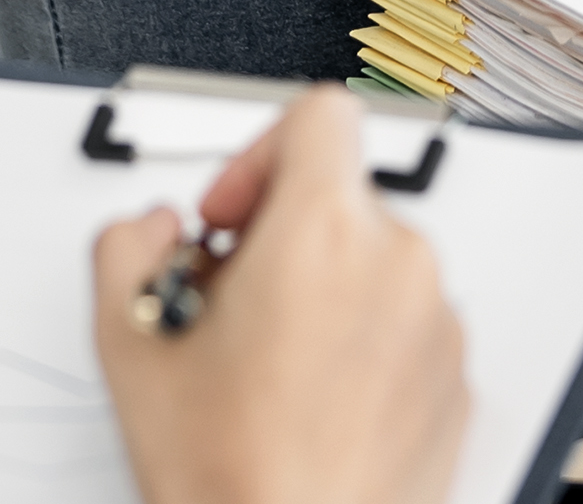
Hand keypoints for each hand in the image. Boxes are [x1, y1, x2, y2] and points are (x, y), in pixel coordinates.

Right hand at [86, 88, 466, 503]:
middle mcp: (399, 263)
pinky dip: (364, 345)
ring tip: (266, 369)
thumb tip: (150, 231)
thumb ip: (126, 251)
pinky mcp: (457, 376)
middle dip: (280, 239)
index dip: (259, 153)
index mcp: (324, 234)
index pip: (317, 115)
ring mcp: (438, 322)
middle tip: (228, 308)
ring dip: (324, 293)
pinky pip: (407, 325)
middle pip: (342, 198)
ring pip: (375, 265)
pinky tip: (310, 403)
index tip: (231, 216)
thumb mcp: (131, 348)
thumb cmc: (231, 474)